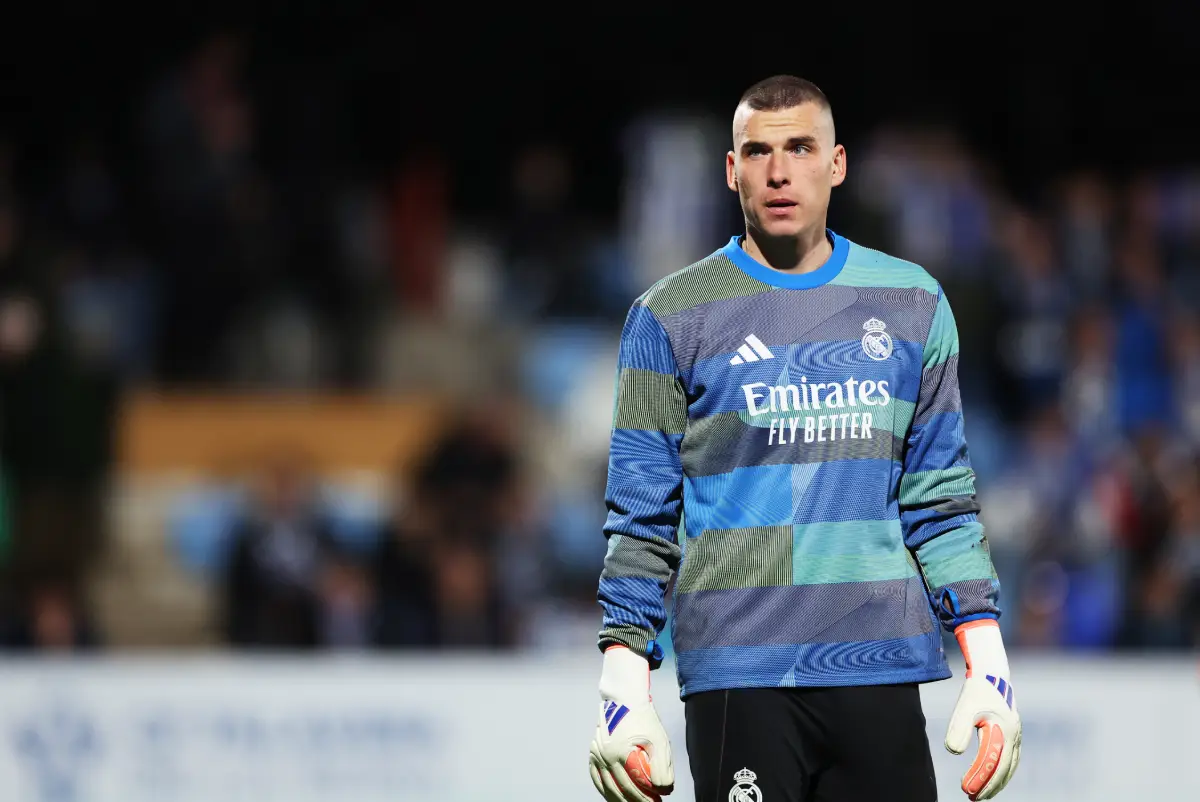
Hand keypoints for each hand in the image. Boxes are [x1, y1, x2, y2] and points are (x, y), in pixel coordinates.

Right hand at [588, 646, 673, 801]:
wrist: (624, 700)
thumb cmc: (645, 719)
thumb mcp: (659, 739)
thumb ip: (662, 765)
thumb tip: (664, 789)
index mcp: (620, 751)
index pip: (634, 784)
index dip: (647, 797)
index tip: (658, 801)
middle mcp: (605, 754)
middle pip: (620, 788)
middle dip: (636, 801)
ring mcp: (596, 754)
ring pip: (607, 787)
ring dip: (621, 800)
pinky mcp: (593, 753)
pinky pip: (596, 778)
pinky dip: (606, 791)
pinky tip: (616, 798)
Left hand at [945, 620, 1021, 799]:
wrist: (991, 671)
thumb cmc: (978, 689)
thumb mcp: (965, 707)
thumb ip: (958, 727)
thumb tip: (953, 751)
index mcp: (1005, 730)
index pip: (993, 763)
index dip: (981, 778)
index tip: (967, 790)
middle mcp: (1014, 735)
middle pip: (1004, 768)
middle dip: (989, 785)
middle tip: (973, 798)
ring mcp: (1016, 734)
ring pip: (1009, 765)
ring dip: (997, 781)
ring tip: (982, 794)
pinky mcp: (1012, 732)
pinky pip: (1010, 758)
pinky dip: (1002, 770)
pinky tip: (992, 776)